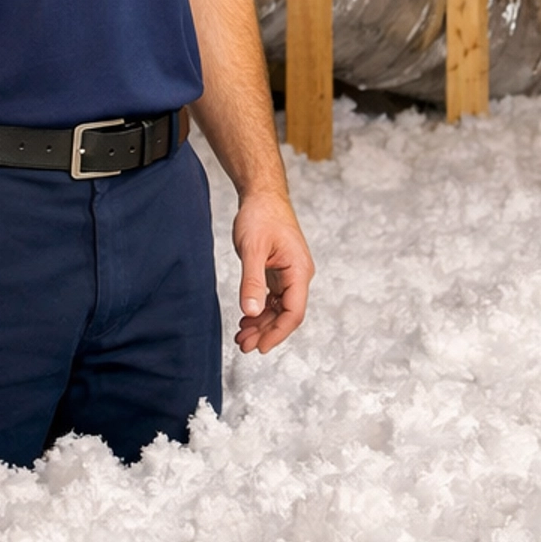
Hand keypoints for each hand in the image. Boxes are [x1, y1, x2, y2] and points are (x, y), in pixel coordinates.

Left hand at [232, 189, 313, 353]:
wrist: (262, 194)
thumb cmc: (261, 215)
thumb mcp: (252, 249)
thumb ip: (252, 281)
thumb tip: (250, 311)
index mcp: (299, 270)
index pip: (294, 312)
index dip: (277, 333)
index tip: (260, 347)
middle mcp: (298, 274)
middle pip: (286, 314)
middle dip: (266, 332)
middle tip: (244, 344)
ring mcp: (289, 273)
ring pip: (278, 308)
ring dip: (261, 323)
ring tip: (241, 335)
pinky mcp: (279, 271)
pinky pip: (272, 298)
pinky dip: (259, 310)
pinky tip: (246, 318)